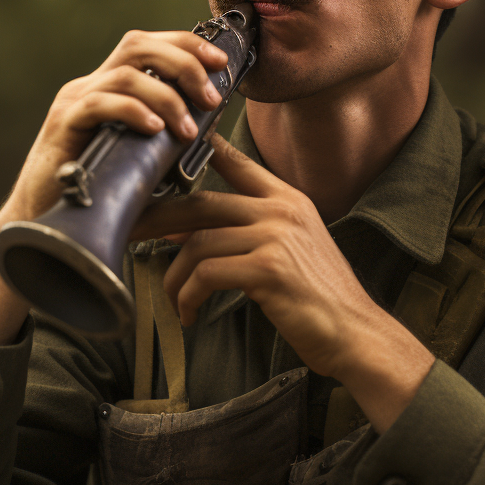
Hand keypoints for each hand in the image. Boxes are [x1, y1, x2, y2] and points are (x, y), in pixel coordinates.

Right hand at [0, 28, 227, 346]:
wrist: (46, 225)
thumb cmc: (97, 194)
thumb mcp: (142, 163)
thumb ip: (170, 145)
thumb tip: (214, 137)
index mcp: (110, 87)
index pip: (149, 45)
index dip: (187, 44)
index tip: (220, 61)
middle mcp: (91, 87)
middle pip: (138, 45)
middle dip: (183, 62)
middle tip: (211, 95)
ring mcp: (74, 103)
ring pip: (124, 74)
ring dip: (166, 97)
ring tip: (188, 129)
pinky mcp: (62, 126)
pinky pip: (99, 105)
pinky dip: (132, 111)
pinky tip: (155, 130)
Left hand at [134, 135, 420, 384]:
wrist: (356, 333)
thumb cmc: (318, 299)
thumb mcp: (288, 251)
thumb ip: (244, 233)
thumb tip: (184, 230)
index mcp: (288, 200)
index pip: (236, 162)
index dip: (200, 151)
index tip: (166, 152)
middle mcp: (282, 210)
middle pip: (201, 202)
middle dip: (157, 218)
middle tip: (127, 231)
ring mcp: (276, 236)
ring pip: (198, 241)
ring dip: (174, 276)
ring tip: (173, 299)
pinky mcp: (268, 269)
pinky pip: (206, 274)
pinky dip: (187, 296)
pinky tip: (189, 313)